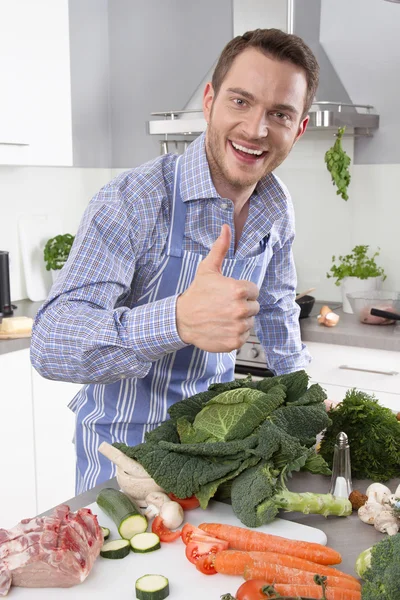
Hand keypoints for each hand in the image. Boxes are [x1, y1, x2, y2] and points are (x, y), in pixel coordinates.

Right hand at [176, 224, 259, 351]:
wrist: (181, 319)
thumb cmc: (197, 294)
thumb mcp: (208, 269)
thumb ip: (221, 248)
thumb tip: (226, 228)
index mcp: (239, 290)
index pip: (254, 292)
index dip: (242, 292)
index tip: (228, 295)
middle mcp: (241, 309)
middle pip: (254, 308)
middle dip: (242, 306)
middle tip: (224, 306)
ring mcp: (238, 327)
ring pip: (249, 322)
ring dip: (239, 320)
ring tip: (223, 317)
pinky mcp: (235, 341)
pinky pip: (244, 337)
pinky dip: (235, 334)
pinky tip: (222, 327)